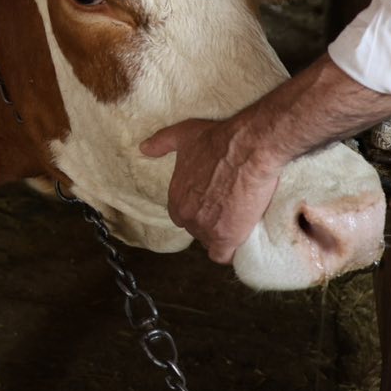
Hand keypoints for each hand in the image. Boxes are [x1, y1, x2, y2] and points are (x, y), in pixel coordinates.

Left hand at [140, 116, 282, 263]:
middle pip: (196, 230)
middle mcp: (187, 215)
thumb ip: (161, 143)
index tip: (211, 203)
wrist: (247, 149)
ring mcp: (206, 228)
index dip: (197, 211)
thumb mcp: (183, 135)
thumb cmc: (217, 140)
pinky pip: (223, 256)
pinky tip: (239, 240)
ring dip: (221, 236)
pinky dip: (230, 252)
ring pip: (210, 243)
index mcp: (176, 197)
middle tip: (228, 211)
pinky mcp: (227, 236)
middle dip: (210, 223)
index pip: (181, 216)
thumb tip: (144, 148)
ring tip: (236, 223)